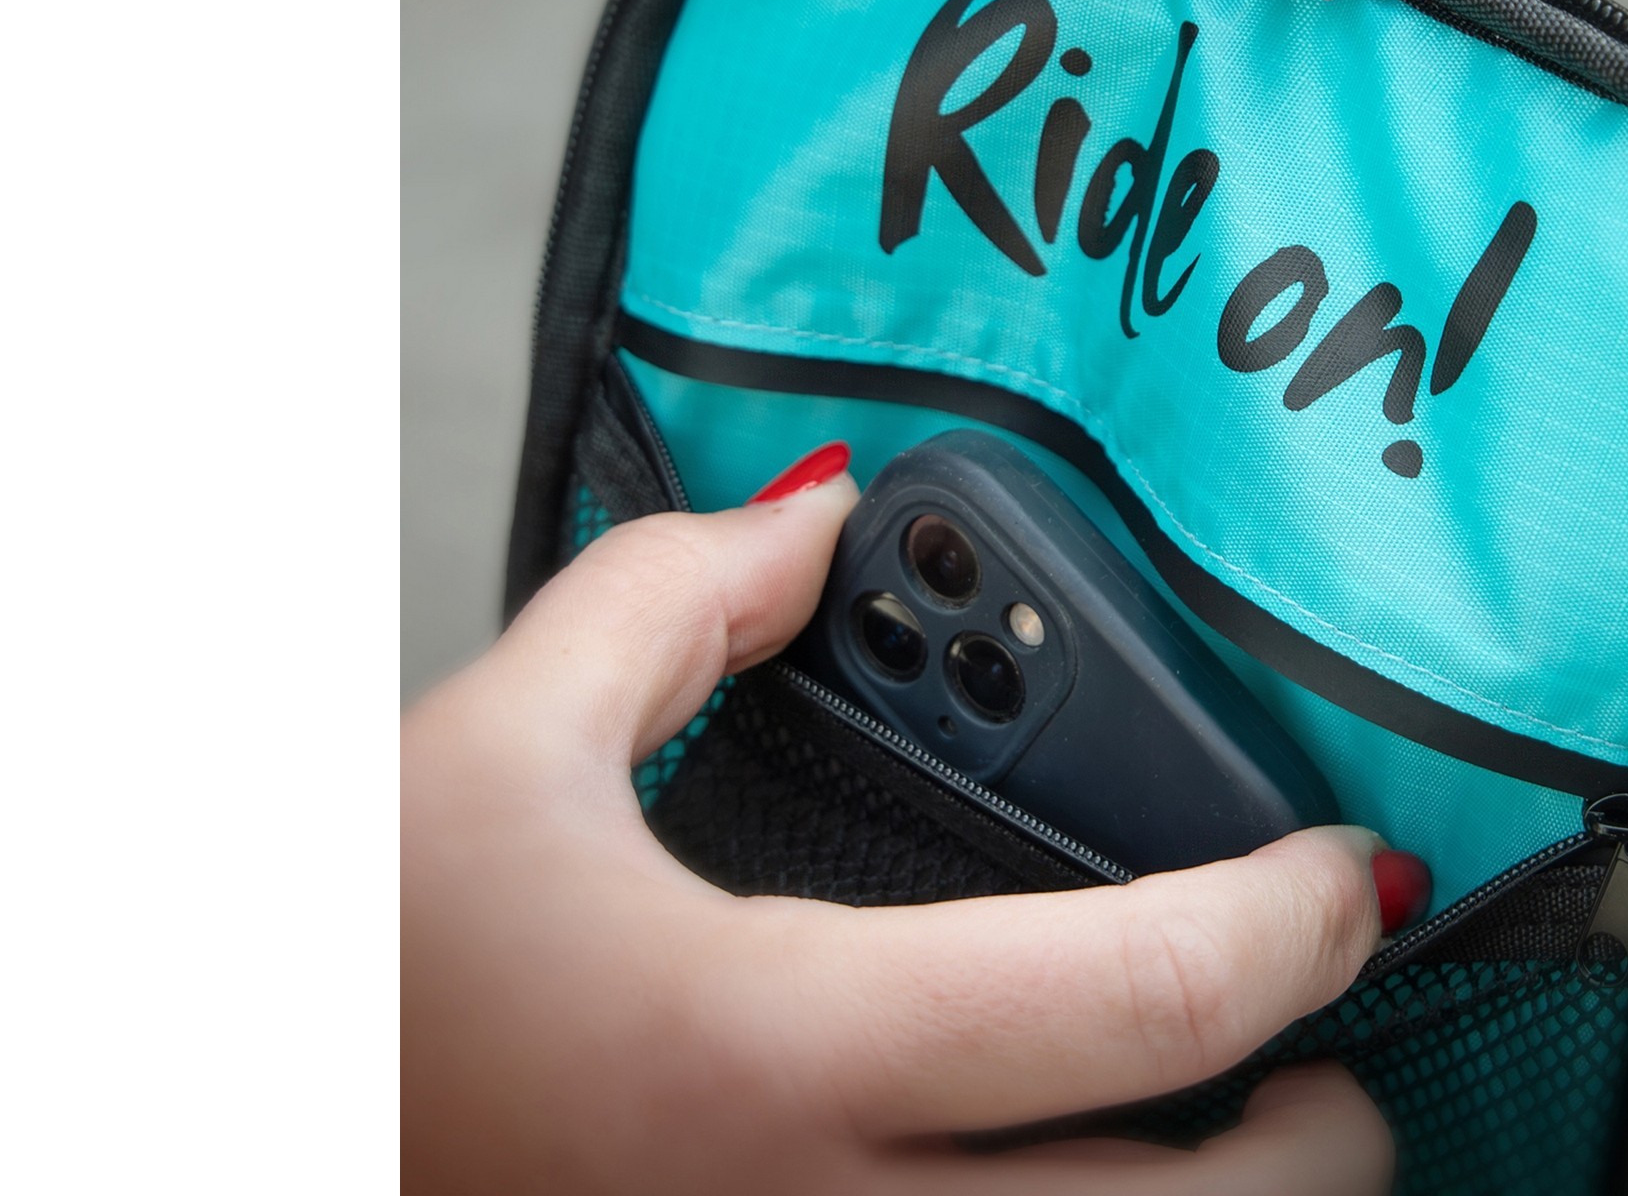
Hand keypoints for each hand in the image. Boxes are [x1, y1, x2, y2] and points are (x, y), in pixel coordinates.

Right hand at [402, 448, 1397, 1192]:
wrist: (263, 1141)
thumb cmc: (355, 995)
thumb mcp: (484, 756)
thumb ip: (673, 597)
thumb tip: (819, 516)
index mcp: (763, 1055)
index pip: (1146, 997)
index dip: (1297, 923)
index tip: (1346, 873)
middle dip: (1328, 1131)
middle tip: (1323, 1033)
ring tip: (1223, 1123)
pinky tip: (1064, 1172)